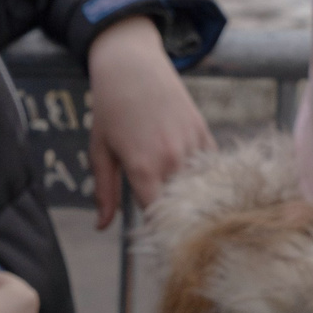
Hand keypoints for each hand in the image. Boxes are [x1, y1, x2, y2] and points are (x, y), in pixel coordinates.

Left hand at [85, 14, 215, 228]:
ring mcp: (192, 145)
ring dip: (196, 202)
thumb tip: (102, 227)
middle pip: (182, 206)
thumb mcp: (100, 151)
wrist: (132, 65)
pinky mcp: (204, 132)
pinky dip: (207, 180)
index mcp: (143, 169)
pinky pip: (211, 167)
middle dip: (180, 223)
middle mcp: (172, 159)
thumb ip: (104, 192)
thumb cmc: (110, 109)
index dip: (158, 234)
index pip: (157, 216)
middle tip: (179, 238)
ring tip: (195, 219)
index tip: (158, 248)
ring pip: (201, 188)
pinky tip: (203, 190)